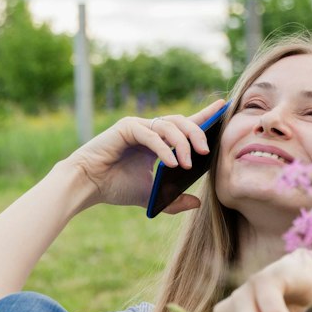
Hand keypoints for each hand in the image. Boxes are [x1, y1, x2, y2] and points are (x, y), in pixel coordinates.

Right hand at [61, 98, 226, 212]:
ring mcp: (138, 126)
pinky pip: (151, 135)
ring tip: (188, 163)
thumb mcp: (151, 195)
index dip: (205, 116)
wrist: (87, 186)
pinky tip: (171, 164)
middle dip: (197, 133)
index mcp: (157, 141)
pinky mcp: (126, 127)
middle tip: (206, 151)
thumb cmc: (115, 187)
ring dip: (182, 143)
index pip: (185, 125)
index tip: (224, 109)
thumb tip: (198, 202)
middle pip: (181, 121)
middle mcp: (149, 129)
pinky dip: (163, 149)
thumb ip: (173, 199)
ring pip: (169, 125)